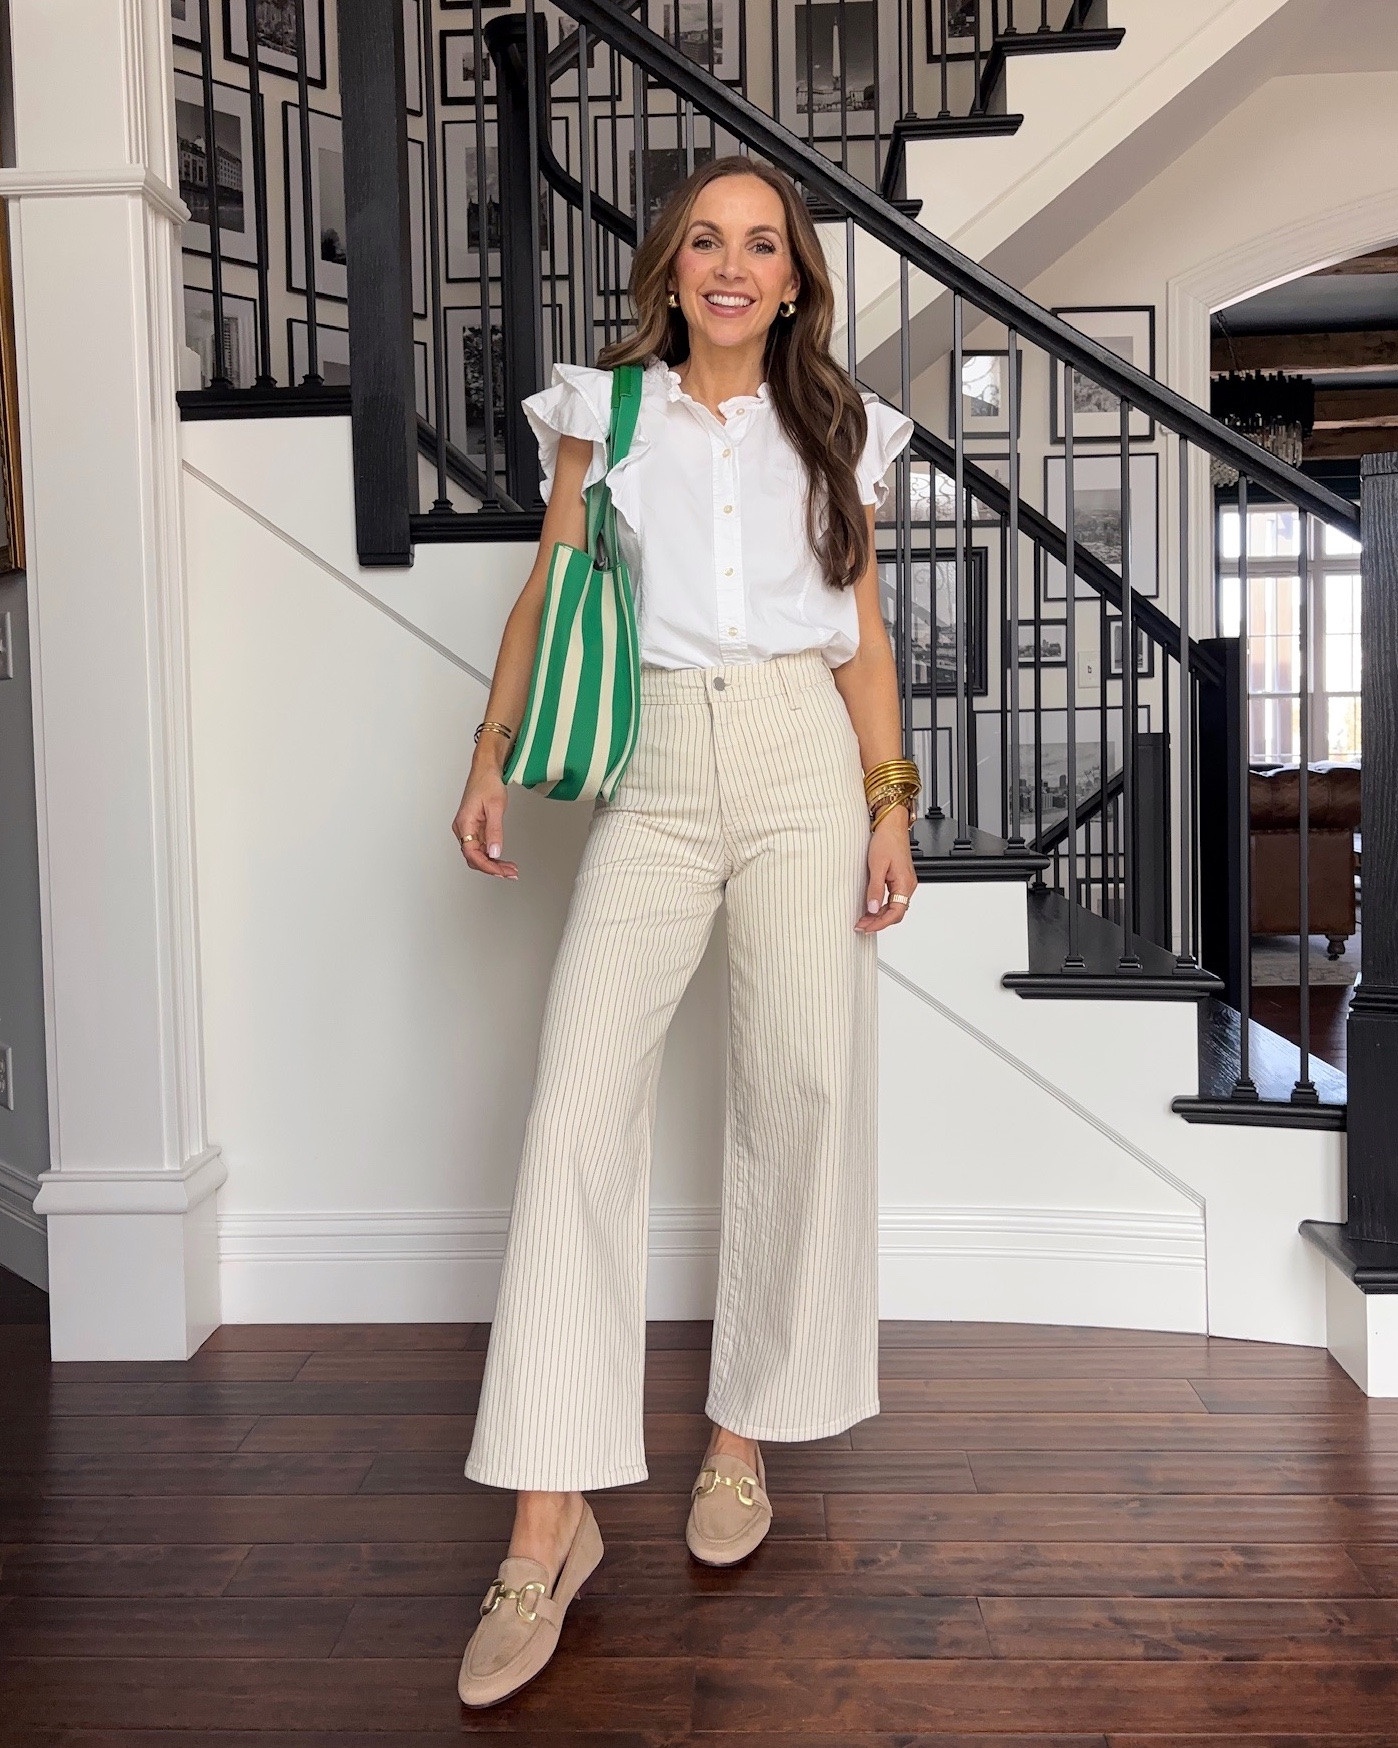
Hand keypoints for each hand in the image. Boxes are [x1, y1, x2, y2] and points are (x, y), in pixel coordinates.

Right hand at [452, 760, 517, 879]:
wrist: (486, 770)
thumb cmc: (487, 783)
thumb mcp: (495, 807)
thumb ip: (494, 831)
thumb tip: (494, 852)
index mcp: (464, 824)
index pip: (472, 853)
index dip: (487, 866)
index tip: (501, 872)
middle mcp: (463, 829)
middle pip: (474, 857)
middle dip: (492, 868)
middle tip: (510, 873)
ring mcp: (468, 829)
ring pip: (478, 854)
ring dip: (493, 863)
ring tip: (510, 869)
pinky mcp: (474, 828)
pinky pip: (481, 847)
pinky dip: (492, 855)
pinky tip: (503, 859)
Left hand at [855, 809, 915, 932]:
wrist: (891, 825)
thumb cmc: (887, 840)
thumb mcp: (877, 866)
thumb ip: (875, 889)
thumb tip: (871, 908)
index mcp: (905, 884)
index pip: (895, 913)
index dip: (880, 923)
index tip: (867, 927)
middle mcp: (908, 885)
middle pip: (896, 913)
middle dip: (878, 922)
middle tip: (861, 926)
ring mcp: (905, 882)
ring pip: (894, 907)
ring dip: (879, 915)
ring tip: (863, 919)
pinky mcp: (899, 879)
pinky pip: (892, 899)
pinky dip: (881, 906)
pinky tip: (870, 907)